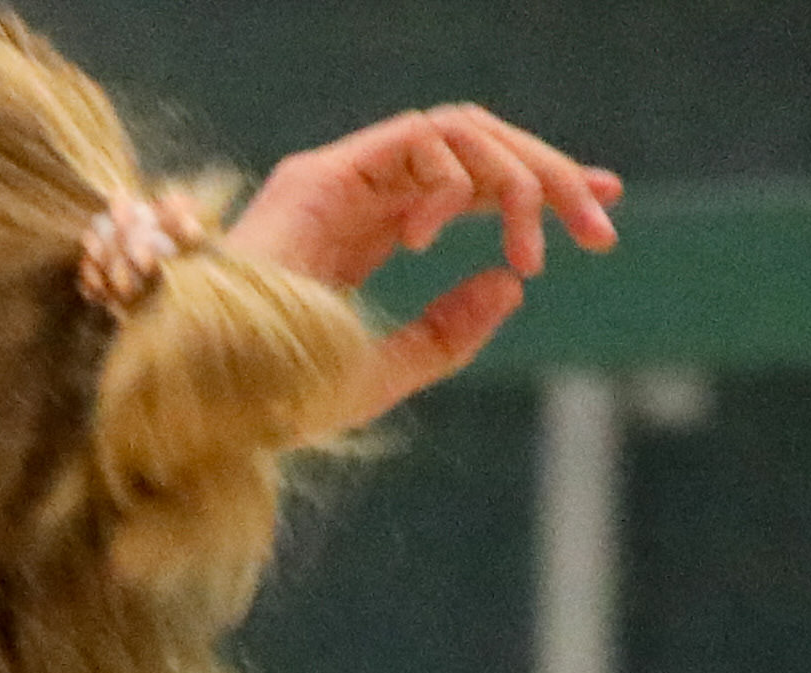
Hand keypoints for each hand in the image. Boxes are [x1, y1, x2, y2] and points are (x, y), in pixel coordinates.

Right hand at [233, 106, 622, 432]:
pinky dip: (452, 179)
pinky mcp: (323, 174)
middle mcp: (358, 194)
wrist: (207, 403)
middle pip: (478, 148)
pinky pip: (420, 138)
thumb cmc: (274, 401)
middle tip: (600, 221)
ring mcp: (338, 178)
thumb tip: (513, 281)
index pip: (472, 182)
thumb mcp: (380, 377)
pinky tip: (442, 239)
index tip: (602, 209)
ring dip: (516, 176)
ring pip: (460, 131)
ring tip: (537, 242)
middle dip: (551, 174)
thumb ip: (447, 335)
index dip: (542, 185)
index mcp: (369, 231)